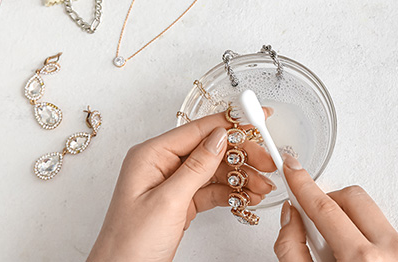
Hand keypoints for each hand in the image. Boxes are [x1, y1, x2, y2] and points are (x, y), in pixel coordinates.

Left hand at [88, 109, 276, 261]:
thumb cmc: (129, 244)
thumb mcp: (168, 201)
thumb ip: (196, 167)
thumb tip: (219, 138)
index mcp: (150, 156)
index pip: (197, 130)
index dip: (230, 124)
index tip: (257, 119)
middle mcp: (161, 165)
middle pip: (210, 149)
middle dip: (241, 156)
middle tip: (268, 163)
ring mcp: (171, 185)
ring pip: (214, 171)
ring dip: (241, 177)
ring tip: (263, 186)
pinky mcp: (180, 203)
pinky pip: (211, 190)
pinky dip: (231, 193)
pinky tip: (247, 197)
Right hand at [274, 155, 397, 261]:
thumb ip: (293, 249)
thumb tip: (291, 216)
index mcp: (362, 261)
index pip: (324, 208)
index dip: (303, 185)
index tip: (293, 169)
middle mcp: (393, 251)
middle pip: (353, 198)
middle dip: (330, 203)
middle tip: (317, 225)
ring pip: (373, 215)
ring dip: (354, 227)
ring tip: (347, 260)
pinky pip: (391, 232)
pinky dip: (375, 242)